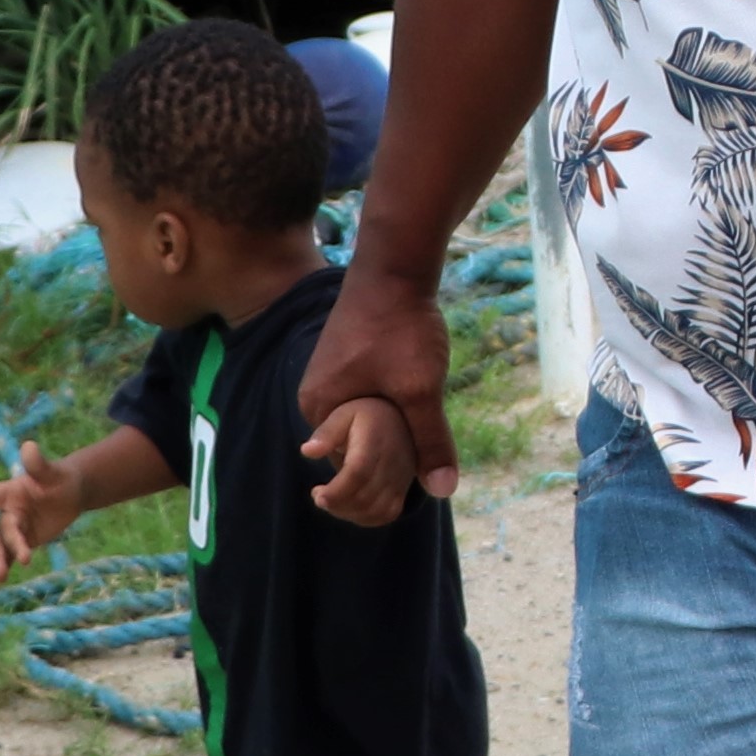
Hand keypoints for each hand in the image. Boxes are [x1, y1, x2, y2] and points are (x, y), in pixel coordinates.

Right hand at [0, 441, 91, 579]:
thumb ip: (38, 463)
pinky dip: (7, 565)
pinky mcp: (23, 541)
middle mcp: (7, 511)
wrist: (71, 494)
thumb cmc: (58, 477)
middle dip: (12, 542)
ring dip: (1, 560)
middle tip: (25, 557)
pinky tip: (2, 578)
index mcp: (8, 492)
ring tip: (0, 576)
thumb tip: (29, 446)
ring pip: (2, 546)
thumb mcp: (51, 471)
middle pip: (4, 529)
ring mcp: (14, 528)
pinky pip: (10, 555)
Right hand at [294, 262, 458, 527]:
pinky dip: (391, 409)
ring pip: (365, 424)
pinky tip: (418, 403)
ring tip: (425, 427)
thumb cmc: (400, 327)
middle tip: (427, 453)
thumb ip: (429, 440)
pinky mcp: (347, 363)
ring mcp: (329, 378)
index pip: (348, 467)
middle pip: (355, 447)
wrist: (396, 265)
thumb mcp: (420, 388)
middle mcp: (315, 398)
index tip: (416, 476)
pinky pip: (367, 402)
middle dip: (389, 455)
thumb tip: (440, 489)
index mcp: (320, 409)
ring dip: (394, 431)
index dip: (383, 478)